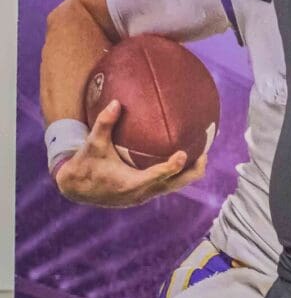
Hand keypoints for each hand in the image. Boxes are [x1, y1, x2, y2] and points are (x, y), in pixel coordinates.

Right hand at [53, 99, 206, 207]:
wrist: (77, 187)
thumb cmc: (86, 163)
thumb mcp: (92, 143)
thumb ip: (104, 123)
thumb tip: (116, 102)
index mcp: (129, 184)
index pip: (156, 177)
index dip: (172, 167)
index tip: (184, 153)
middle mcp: (141, 193)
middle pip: (176, 184)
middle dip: (194, 170)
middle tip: (205, 150)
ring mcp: (145, 195)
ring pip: (176, 185)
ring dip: (190, 171)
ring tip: (204, 151)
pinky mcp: (146, 193)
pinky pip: (170, 183)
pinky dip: (180, 172)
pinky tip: (187, 154)